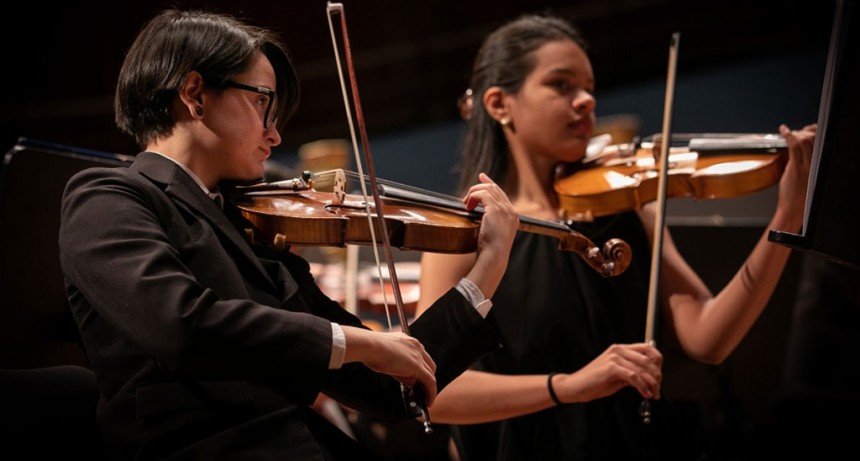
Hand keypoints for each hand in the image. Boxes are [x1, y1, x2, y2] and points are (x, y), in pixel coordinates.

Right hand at [341, 326, 437, 404]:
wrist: (370, 346)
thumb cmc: (372, 350)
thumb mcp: (387, 357)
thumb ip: (399, 368)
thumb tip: (408, 382)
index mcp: (408, 341)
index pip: (420, 356)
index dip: (421, 369)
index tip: (418, 379)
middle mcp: (416, 346)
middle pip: (429, 365)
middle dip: (427, 378)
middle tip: (422, 390)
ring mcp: (418, 356)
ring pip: (430, 374)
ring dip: (430, 388)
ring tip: (426, 399)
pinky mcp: (417, 366)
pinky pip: (430, 382)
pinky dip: (431, 393)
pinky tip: (428, 401)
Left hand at [462, 172, 518, 297]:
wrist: (495, 256)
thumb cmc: (491, 250)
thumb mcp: (493, 233)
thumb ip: (489, 222)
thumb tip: (476, 213)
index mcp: (512, 216)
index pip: (501, 194)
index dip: (491, 184)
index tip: (483, 178)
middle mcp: (511, 210)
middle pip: (495, 188)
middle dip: (482, 184)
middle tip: (471, 187)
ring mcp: (504, 209)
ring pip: (488, 189)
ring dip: (474, 193)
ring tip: (466, 203)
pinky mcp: (495, 209)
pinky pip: (482, 194)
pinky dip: (473, 196)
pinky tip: (468, 205)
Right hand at [553, 342, 661, 402]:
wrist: (576, 387)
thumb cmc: (595, 382)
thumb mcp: (617, 376)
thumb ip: (632, 373)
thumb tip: (649, 379)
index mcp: (620, 349)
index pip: (647, 348)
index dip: (658, 362)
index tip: (659, 377)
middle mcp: (618, 350)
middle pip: (648, 359)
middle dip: (657, 376)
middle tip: (658, 390)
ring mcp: (614, 357)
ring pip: (642, 369)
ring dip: (652, 384)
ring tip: (653, 394)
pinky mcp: (611, 367)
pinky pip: (634, 376)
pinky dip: (642, 387)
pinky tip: (644, 394)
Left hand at [776, 123, 815, 225]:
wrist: (794, 210)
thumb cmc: (799, 197)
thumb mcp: (808, 178)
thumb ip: (805, 164)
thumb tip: (798, 151)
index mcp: (820, 166)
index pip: (822, 142)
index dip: (815, 132)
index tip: (808, 129)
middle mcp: (816, 164)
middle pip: (814, 139)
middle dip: (805, 131)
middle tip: (797, 132)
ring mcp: (806, 166)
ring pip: (805, 141)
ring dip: (796, 134)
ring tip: (789, 134)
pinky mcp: (796, 168)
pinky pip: (794, 146)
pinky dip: (788, 135)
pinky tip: (784, 131)